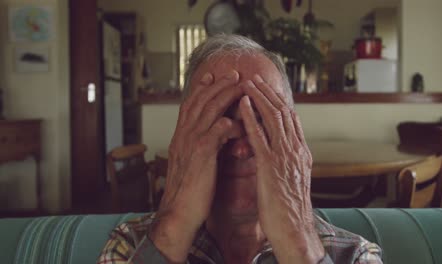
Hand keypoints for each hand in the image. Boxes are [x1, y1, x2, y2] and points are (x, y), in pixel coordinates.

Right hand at [152, 70, 242, 262]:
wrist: (179, 213)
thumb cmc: (190, 191)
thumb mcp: (192, 163)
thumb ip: (203, 145)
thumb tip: (218, 133)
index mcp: (181, 137)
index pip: (191, 105)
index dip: (202, 89)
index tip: (213, 76)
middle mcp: (184, 135)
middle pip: (201, 101)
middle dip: (218, 85)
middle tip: (233, 73)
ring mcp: (191, 143)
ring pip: (209, 110)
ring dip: (226, 95)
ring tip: (240, 84)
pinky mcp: (201, 154)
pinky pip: (217, 131)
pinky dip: (229, 123)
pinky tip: (239, 122)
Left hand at [239, 75, 324, 262]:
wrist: (294, 229)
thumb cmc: (290, 209)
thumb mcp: (293, 180)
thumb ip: (289, 163)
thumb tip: (283, 152)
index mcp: (301, 152)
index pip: (291, 119)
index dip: (279, 101)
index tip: (267, 89)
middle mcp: (295, 149)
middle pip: (283, 112)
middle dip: (269, 92)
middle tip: (255, 78)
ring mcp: (284, 156)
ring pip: (273, 117)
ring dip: (259, 97)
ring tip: (247, 83)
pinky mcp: (270, 165)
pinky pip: (259, 135)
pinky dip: (251, 117)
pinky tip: (242, 104)